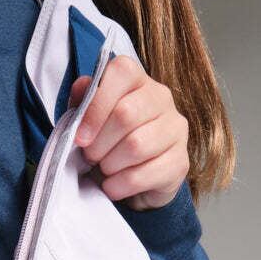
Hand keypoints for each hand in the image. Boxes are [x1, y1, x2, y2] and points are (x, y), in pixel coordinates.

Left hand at [70, 55, 189, 210]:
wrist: (132, 182)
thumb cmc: (107, 144)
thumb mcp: (88, 121)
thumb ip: (82, 102)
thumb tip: (82, 87)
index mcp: (138, 81)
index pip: (121, 73)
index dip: (95, 107)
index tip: (79, 137)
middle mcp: (162, 98)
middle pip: (125, 115)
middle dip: (98, 144)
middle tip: (90, 158)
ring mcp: (176, 129)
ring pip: (136, 146)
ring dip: (109, 166)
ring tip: (104, 170)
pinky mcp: (180, 162)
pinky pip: (143, 175)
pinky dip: (119, 185)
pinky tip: (113, 186)